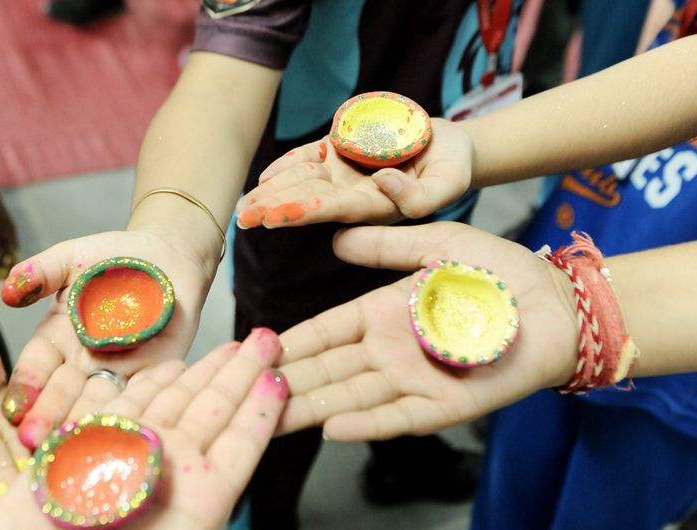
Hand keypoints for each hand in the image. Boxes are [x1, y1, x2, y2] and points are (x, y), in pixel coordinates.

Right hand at [0, 230, 212, 449]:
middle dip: (48, 416)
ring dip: (86, 421)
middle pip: (64, 394)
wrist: (166, 257)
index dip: (26, 388)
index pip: (36, 369)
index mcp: (56, 340)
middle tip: (32, 441)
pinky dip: (135, 409)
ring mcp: (119, 372)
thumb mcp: (71, 259)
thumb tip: (8, 291)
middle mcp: (83, 364)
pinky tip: (125, 426)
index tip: (13, 409)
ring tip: (74, 444)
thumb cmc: (111, 258)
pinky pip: (144, 394)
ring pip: (100, 401)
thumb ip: (41, 273)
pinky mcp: (157, 374)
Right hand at [0, 329, 309, 529]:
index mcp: (192, 511)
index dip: (261, 416)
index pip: (239, 453)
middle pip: (212, 416)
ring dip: (200, 371)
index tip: (284, 379)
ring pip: (173, 402)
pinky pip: (124, 402)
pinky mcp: (88, 446)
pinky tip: (165, 359)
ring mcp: (126, 458)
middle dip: (239, 376)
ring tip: (227, 340)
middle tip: (265, 336)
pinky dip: (144, 379)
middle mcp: (165, 481)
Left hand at [235, 119, 473, 227]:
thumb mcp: (450, 183)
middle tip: (243, 218)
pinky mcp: (339, 150)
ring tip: (244, 205)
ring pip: (301, 181)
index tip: (275, 217)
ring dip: (271, 191)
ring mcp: (343, 172)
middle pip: (308, 200)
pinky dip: (286, 164)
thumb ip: (422, 196)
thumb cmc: (452, 167)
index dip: (304, 212)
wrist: (449, 145)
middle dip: (275, 208)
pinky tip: (264, 177)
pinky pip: (307, 158)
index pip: (334, 211)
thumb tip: (384, 183)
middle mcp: (352, 193)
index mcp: (375, 206)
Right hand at [277, 222, 578, 440]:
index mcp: (383, 315)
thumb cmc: (502, 272)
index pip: (324, 333)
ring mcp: (414, 381)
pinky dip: (367, 424)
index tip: (251, 351)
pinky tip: (332, 428)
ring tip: (270, 416)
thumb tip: (338, 240)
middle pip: (327, 372)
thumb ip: (390, 247)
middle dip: (287, 383)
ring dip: (312, 408)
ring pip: (352, 399)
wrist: (557, 305)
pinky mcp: (445, 405)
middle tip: (240, 394)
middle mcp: (390, 352)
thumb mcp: (439, 245)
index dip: (290, 343)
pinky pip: (398, 418)